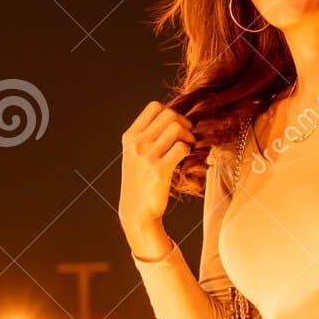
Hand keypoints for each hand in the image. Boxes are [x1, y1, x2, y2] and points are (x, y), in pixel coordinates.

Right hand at [119, 101, 194, 250]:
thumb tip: (175, 117)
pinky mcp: (159, 170)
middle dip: (184, 123)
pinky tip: (186, 159)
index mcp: (130, 136)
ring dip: (189, 136)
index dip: (171, 112)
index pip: (154, 106)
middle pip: (170, 114)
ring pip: (177, 127)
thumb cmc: (140, 182)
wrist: (136, 212)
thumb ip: (147, 136)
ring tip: (188, 148)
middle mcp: (136, 144)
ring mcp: (146, 157)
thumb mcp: (134, 155)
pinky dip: (188, 150)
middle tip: (187, 138)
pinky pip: (181, 147)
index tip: (175, 127)